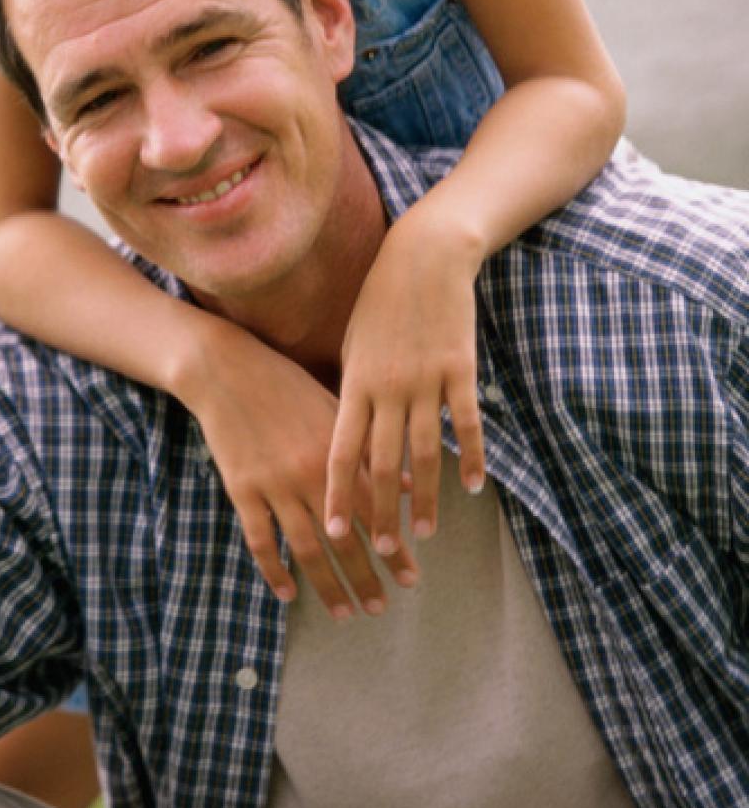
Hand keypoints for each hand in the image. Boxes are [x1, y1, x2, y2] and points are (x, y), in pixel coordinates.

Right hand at [179, 318, 417, 618]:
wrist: (227, 370)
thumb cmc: (286, 386)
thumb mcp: (334, 410)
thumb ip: (367, 449)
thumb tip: (404, 483)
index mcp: (337, 454)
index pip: (374, 513)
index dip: (393, 549)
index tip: (410, 578)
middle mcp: (310, 475)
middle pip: (344, 540)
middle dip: (365, 578)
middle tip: (381, 607)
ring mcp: (274, 485)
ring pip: (306, 549)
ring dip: (327, 586)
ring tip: (345, 612)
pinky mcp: (241, 489)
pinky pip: (260, 539)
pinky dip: (274, 569)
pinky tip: (288, 594)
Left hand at [326, 203, 485, 554]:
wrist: (424, 256)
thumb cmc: (382, 298)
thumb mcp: (354, 341)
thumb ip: (353, 387)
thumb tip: (347, 430)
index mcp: (356, 382)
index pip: (341, 450)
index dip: (337, 494)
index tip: (333, 531)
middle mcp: (388, 387)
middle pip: (382, 462)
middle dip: (380, 510)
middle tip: (382, 551)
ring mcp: (426, 380)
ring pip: (425, 452)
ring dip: (424, 497)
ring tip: (423, 533)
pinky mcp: (460, 370)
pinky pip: (465, 423)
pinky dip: (470, 458)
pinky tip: (473, 488)